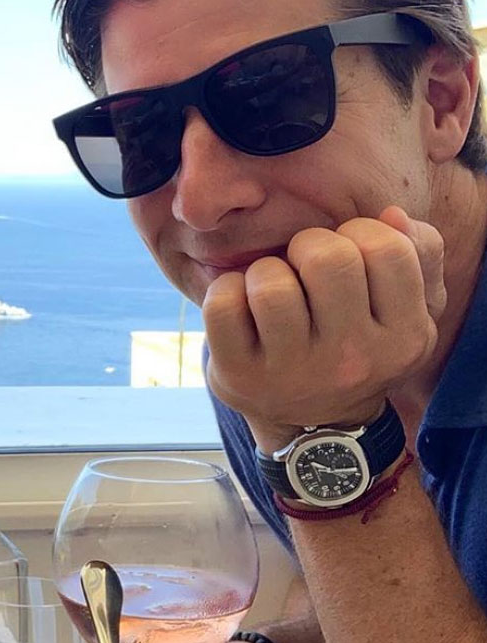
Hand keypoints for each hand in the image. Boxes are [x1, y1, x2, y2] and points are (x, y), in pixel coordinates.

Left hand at [202, 206, 444, 449]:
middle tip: (304, 270)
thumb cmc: (358, 348)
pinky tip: (240, 306)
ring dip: (266, 271)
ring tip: (272, 293)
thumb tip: (390, 215)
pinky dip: (226, 289)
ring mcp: (292, 371)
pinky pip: (223, 301)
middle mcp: (351, 358)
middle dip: (308, 246)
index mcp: (403, 336)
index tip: (348, 257)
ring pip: (270, 279)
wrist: (315, 428)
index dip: (358, 233)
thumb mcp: (407, 312)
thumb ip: (418, 255)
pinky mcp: (240, 374)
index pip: (385, 247)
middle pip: (326, 256)